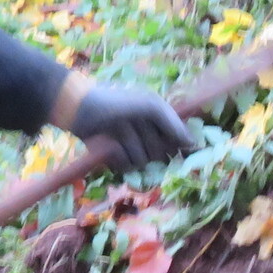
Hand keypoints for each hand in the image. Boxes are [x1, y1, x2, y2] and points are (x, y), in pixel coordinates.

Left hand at [65, 83, 194, 169]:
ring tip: (117, 134)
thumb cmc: (116, 102)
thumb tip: (193, 143)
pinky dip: (118, 159)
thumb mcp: (148, 105)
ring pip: (143, 163)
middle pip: (161, 155)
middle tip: (133, 128)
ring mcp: (132, 149)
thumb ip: (172, 122)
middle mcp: (149, 136)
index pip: (179, 140)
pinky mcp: (117, 160)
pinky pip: (126, 169)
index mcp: (160, 121)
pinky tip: (109, 146)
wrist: (79, 109)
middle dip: (148, 143)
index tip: (180, 151)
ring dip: (131, 150)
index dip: (180, 146)